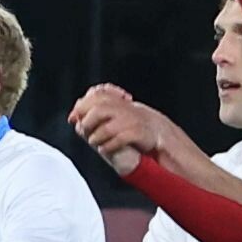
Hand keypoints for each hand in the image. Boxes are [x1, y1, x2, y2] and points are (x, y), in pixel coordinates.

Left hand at [66, 84, 190, 176]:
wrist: (167, 140)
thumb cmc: (141, 133)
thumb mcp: (121, 120)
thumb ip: (100, 117)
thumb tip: (75, 119)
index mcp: (123, 103)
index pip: (100, 93)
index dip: (84, 103)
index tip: (74, 115)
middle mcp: (129, 109)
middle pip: (100, 106)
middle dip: (88, 118)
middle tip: (83, 129)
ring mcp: (136, 120)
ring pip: (108, 124)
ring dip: (96, 135)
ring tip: (95, 142)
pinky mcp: (141, 133)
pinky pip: (120, 138)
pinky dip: (109, 145)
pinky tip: (105, 149)